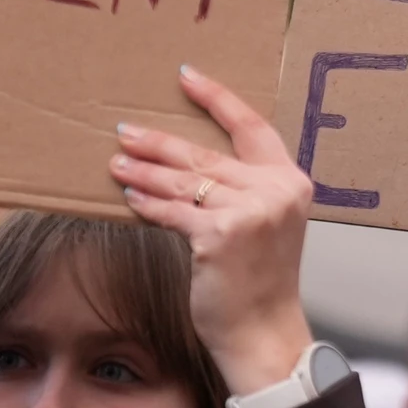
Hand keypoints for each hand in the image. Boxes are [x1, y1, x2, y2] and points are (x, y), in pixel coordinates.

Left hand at [113, 66, 315, 397]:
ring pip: (186, 181)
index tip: (188, 76)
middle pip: (208, 154)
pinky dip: (149, 204)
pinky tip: (131, 198)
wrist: (264, 331)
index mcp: (291, 181)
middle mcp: (276, 190)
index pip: (252, 126)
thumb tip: (186, 167)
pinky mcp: (221, 234)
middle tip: (126, 131)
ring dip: (145, 171)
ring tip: (116, 163)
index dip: (218, 99)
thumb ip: (244, 192)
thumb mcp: (265, 226)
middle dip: (160, 142)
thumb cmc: (260, 282)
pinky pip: (174, 211)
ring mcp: (251, 212)